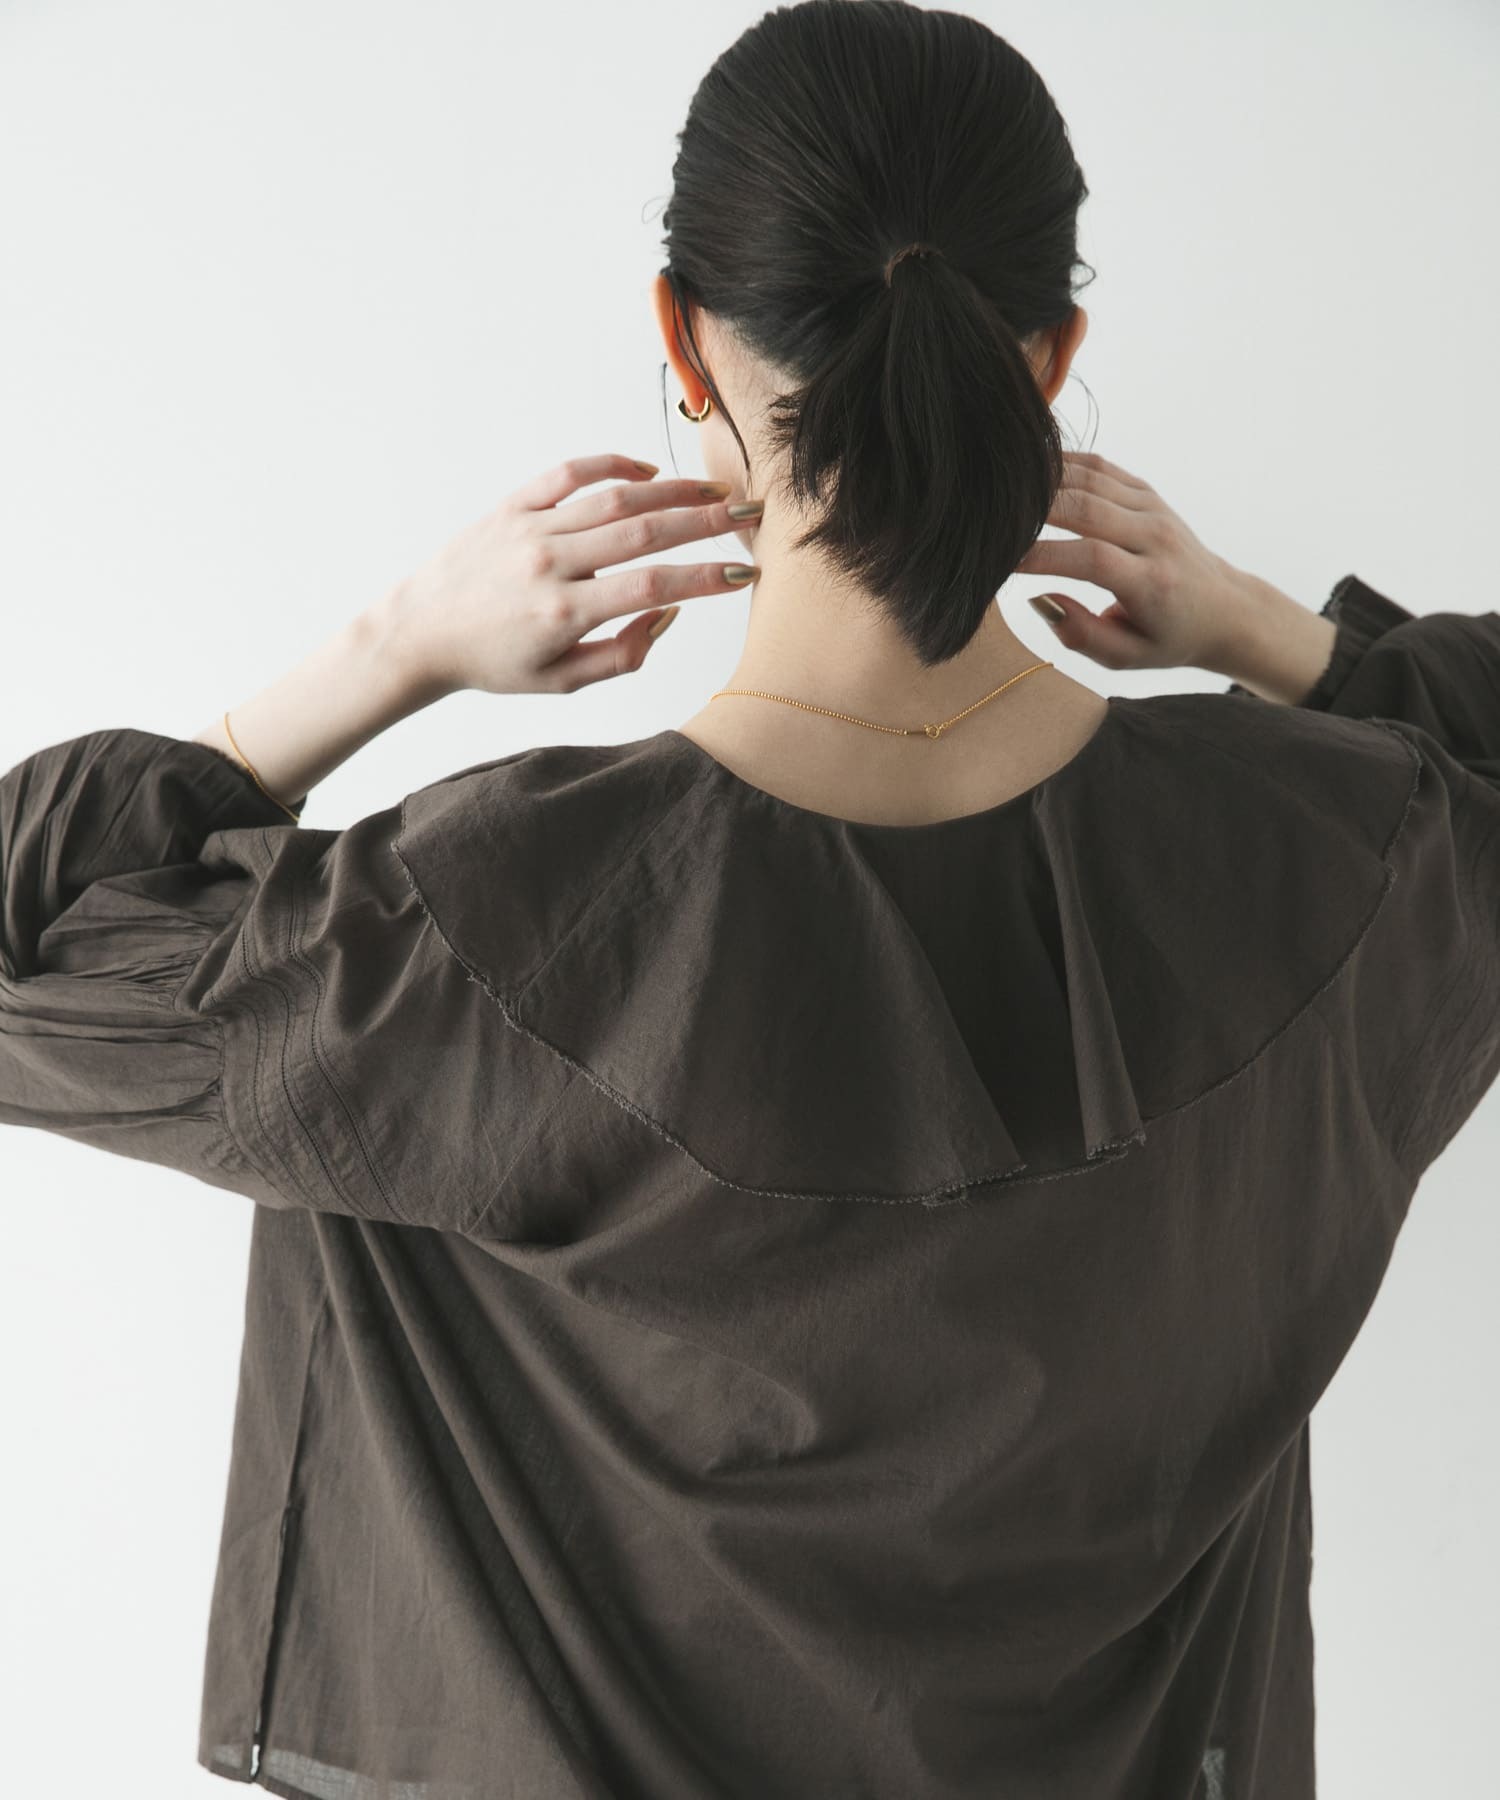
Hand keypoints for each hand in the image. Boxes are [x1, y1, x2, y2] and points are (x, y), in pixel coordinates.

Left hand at [382, 453, 760, 695]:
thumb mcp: (562, 681)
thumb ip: (623, 654)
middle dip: (705, 522)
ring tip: (714, 492)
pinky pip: (569, 474)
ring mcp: (530, 528)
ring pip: (614, 498)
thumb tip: (670, 612)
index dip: (705, 579)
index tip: (744, 574)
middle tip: (749, 514)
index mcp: (564, 613)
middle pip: (643, 532)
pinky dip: (612, 466)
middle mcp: (550, 562)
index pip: (653, 586)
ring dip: (672, 491)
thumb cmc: (494, 663)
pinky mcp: (512, 506)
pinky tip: (647, 474)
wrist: (420, 633)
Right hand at [1014, 451, 1257, 673]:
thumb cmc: (1168, 639)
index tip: (1001, 562)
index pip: (1091, 559)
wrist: (1222, 608)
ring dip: (1041, 482)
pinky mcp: (1147, 492)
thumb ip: (1081, 635)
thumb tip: (1039, 599)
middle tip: (988, 521)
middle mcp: (1155, 538)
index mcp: (1153, 583)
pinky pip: (1099, 467)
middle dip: (1032, 511)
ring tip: (999, 495)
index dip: (1042, 556)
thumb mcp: (1126, 657)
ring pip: (1090, 479)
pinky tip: (1028, 473)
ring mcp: (1153, 509)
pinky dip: (1061, 464)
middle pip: (1087, 508)